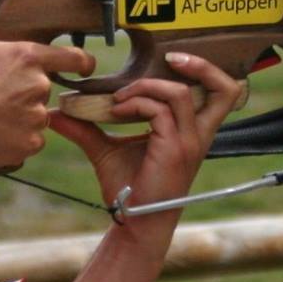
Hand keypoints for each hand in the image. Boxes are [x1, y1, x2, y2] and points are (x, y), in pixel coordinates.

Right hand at [0, 0, 96, 175]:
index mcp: (28, 58)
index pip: (75, 58)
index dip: (82, 62)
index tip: (83, 66)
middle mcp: (38, 87)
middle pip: (43, 88)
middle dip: (25, 90)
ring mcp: (35, 118)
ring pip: (35, 115)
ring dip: (20, 115)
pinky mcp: (29, 144)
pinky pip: (29, 139)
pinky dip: (16, 138)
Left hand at [47, 51, 240, 254]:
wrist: (133, 222)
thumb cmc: (128, 189)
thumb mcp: (106, 150)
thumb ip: (86, 127)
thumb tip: (57, 112)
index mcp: (192, 131)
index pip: (220, 93)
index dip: (202, 71)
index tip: (167, 63)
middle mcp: (198, 134)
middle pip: (225, 90)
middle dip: (201, 65)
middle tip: (170, 58)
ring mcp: (188, 142)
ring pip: (179, 93)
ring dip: (146, 87)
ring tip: (120, 97)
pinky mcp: (174, 149)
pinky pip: (159, 111)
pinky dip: (135, 103)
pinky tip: (116, 111)